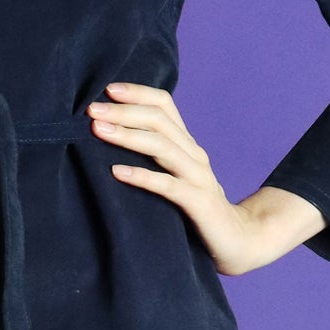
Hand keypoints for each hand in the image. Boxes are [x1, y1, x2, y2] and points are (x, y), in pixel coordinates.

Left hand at [88, 83, 326, 275]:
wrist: (238, 240)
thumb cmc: (195, 207)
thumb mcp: (173, 174)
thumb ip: (152, 155)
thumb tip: (108, 136)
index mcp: (186, 144)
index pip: (164, 104)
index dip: (137, 93)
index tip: (107, 89)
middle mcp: (194, 154)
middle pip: (159, 121)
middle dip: (123, 112)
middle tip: (92, 110)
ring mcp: (198, 177)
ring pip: (163, 147)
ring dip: (128, 136)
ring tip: (98, 131)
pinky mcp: (199, 203)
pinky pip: (169, 185)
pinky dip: (142, 176)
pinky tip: (117, 172)